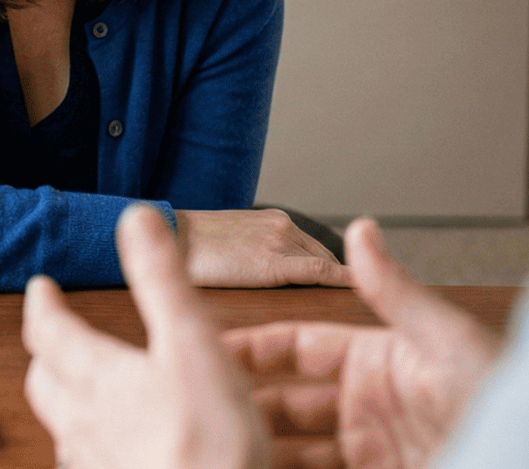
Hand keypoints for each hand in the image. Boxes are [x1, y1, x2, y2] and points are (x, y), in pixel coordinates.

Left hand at [23, 204, 266, 468]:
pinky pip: (91, 465)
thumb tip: (138, 221)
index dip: (42, 304)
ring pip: (64, 429)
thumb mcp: (191, 343)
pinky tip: (120, 452)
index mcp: (98, 376)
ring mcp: (98, 465)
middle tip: (50, 337)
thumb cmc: (203, 445)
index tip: (40, 287)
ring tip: (81, 393)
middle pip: (45, 383)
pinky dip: (98, 448)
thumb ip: (161, 281)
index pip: (49, 331)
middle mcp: (85, 423)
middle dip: (45, 355)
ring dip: (67, 404)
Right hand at [176, 208, 352, 287]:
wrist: (167, 239)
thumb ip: (253, 253)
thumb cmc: (187, 248)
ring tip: (360, 308)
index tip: (344, 287)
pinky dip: (343, 282)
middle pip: (325, 259)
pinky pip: (322, 274)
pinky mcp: (276, 263)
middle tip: (357, 303)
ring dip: (340, 286)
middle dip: (338, 280)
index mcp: (273, 220)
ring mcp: (282, 242)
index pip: (314, 250)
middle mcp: (284, 226)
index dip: (332, 271)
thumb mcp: (228, 242)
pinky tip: (359, 293)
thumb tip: (260, 276)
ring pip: (327, 267)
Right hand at [221, 219, 500, 468]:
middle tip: (201, 408)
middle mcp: (367, 406)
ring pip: (294, 449)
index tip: (206, 350)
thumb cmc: (509, 397)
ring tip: (225, 447)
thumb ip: (397, 292)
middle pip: (284, 404)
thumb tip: (361, 229)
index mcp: (376, 361)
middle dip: (243, 404)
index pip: (295, 348)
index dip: (250, 349)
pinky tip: (258, 465)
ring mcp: (372, 451)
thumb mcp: (449, 341)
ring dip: (260, 446)